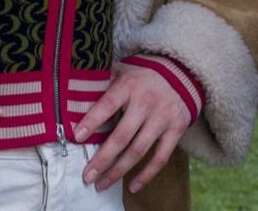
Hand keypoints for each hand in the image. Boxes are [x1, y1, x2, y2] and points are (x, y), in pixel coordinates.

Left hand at [77, 61, 193, 192]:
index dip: (93, 121)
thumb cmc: (143, 76)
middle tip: (87, 176)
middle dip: (103, 159)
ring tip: (102, 184)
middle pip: (122, 136)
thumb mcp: (124, 72)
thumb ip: (103, 83)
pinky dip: (147, 174)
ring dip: (119, 170)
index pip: (108, 105)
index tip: (77, 137)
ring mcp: (162, 118)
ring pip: (139, 150)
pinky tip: (132, 186)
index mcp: (130, 86)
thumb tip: (74, 96)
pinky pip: (161, 157)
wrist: (182, 72)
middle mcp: (147, 103)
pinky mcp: (176, 129)